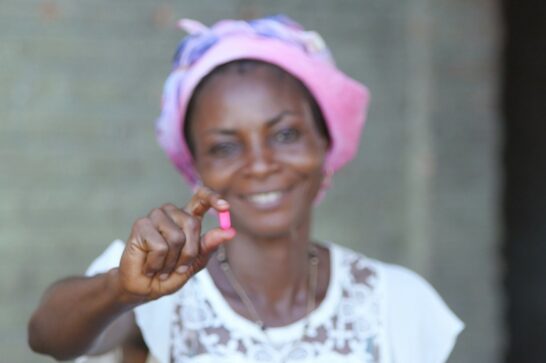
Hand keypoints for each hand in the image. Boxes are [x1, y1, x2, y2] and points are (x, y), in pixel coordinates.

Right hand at [117, 186, 235, 302]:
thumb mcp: (195, 263)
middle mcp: (172, 213)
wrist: (143, 288)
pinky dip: (158, 263)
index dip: (213, 198)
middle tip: (178, 267)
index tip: (225, 207)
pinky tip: (150, 265)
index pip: (201, 198)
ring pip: (177, 237)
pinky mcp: (141, 225)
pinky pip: (160, 246)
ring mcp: (155, 217)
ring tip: (162, 266)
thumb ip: (209, 246)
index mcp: (187, 217)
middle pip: (192, 223)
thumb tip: (229, 232)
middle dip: (189, 252)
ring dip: (172, 261)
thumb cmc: (169, 274)